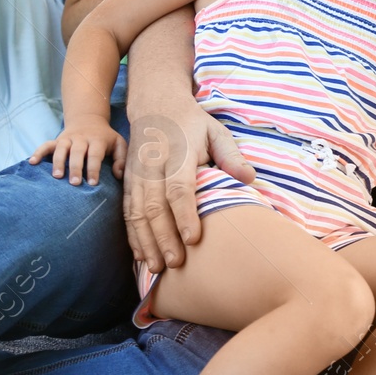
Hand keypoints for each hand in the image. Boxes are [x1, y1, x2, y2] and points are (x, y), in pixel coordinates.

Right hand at [30, 117, 126, 185]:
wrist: (89, 120)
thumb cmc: (106, 138)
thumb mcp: (119, 144)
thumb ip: (121, 159)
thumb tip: (119, 175)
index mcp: (98, 140)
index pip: (95, 155)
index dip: (93, 169)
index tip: (92, 183)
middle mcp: (81, 138)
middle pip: (77, 152)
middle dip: (75, 167)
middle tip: (74, 183)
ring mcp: (67, 138)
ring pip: (61, 148)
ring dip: (58, 162)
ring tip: (56, 176)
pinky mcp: (57, 140)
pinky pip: (46, 145)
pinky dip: (38, 152)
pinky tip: (32, 163)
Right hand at [122, 102, 255, 271]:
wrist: (156, 106)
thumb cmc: (192, 123)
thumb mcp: (216, 131)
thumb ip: (231, 155)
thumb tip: (248, 179)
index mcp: (177, 153)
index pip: (178, 188)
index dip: (184, 214)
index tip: (193, 238)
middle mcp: (152, 167)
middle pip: (154, 206)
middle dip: (164, 237)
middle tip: (177, 263)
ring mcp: (136, 176)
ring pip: (136, 213)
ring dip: (146, 243)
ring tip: (157, 268)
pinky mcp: (128, 183)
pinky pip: (127, 213)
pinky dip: (133, 236)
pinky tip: (140, 256)